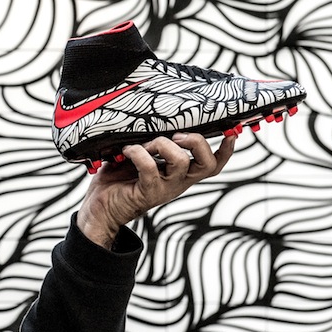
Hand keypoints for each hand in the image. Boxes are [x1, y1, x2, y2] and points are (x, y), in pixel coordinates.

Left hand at [76, 132, 235, 248]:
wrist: (100, 210)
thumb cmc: (118, 182)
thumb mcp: (139, 159)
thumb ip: (151, 144)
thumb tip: (153, 121)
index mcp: (179, 174)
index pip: (212, 165)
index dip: (226, 151)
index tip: (232, 133)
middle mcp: (177, 182)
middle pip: (207, 164)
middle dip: (197, 143)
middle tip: (177, 136)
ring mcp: (164, 188)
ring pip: (181, 163)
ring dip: (162, 145)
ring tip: (146, 145)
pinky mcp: (147, 193)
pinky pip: (149, 168)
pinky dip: (138, 154)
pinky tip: (127, 151)